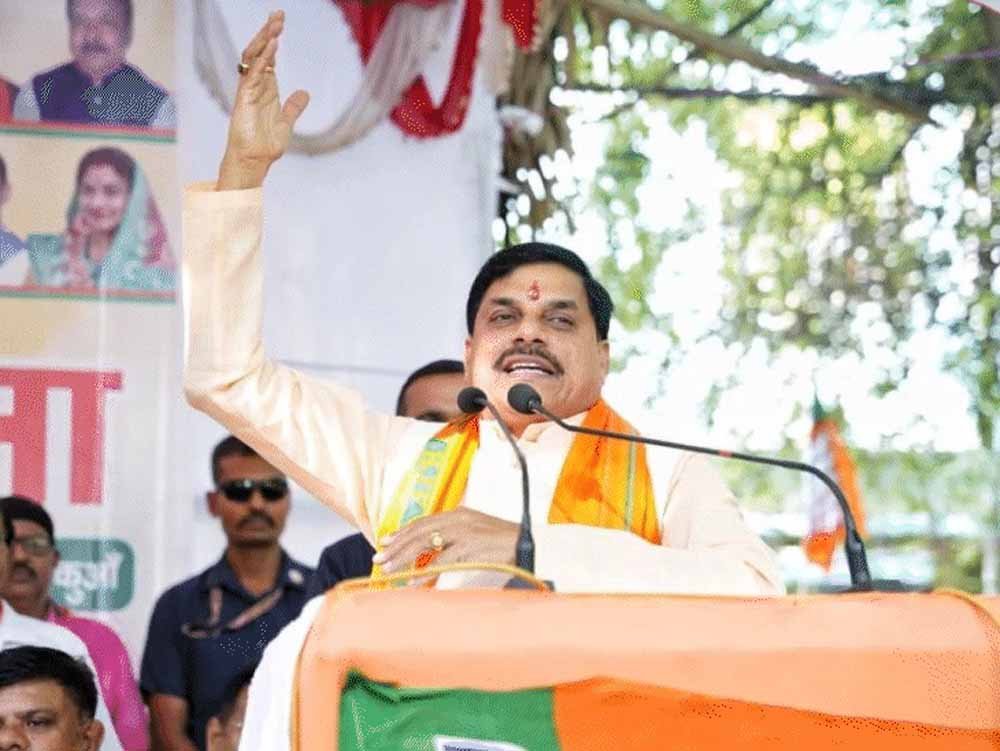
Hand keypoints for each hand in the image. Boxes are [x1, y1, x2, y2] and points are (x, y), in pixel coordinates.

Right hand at [217, 10, 309, 189]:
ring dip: (264, 40)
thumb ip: (294, 107)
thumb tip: (304, 93)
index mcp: (266, 88)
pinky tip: (272, 46)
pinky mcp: (244, 99)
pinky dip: (263, 59)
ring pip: (253, 58)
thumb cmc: (266, 145)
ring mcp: (248, 91)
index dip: (273, 40)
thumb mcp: (286, 122)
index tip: (280, 24)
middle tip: (278, 14)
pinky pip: (252, 74)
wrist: (255, 162)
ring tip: (275, 24)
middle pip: (260, 52)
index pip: (268, 58)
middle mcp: (255, 86)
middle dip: (268, 32)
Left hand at [374, 509, 519, 579]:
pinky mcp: (469, 547)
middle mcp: (458, 519)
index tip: (386, 541)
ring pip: (425, 544)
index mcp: (458, 514)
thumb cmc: (503, 543)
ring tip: (389, 570)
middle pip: (419, 531)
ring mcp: (463, 532)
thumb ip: (454, 541)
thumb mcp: (475, 535)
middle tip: (379, 557)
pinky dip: (424, 573)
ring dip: (404, 558)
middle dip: (396, 545)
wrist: (527, 544)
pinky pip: (441, 562)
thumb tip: (434, 557)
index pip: (424, 522)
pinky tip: (412, 582)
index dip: (403, 532)